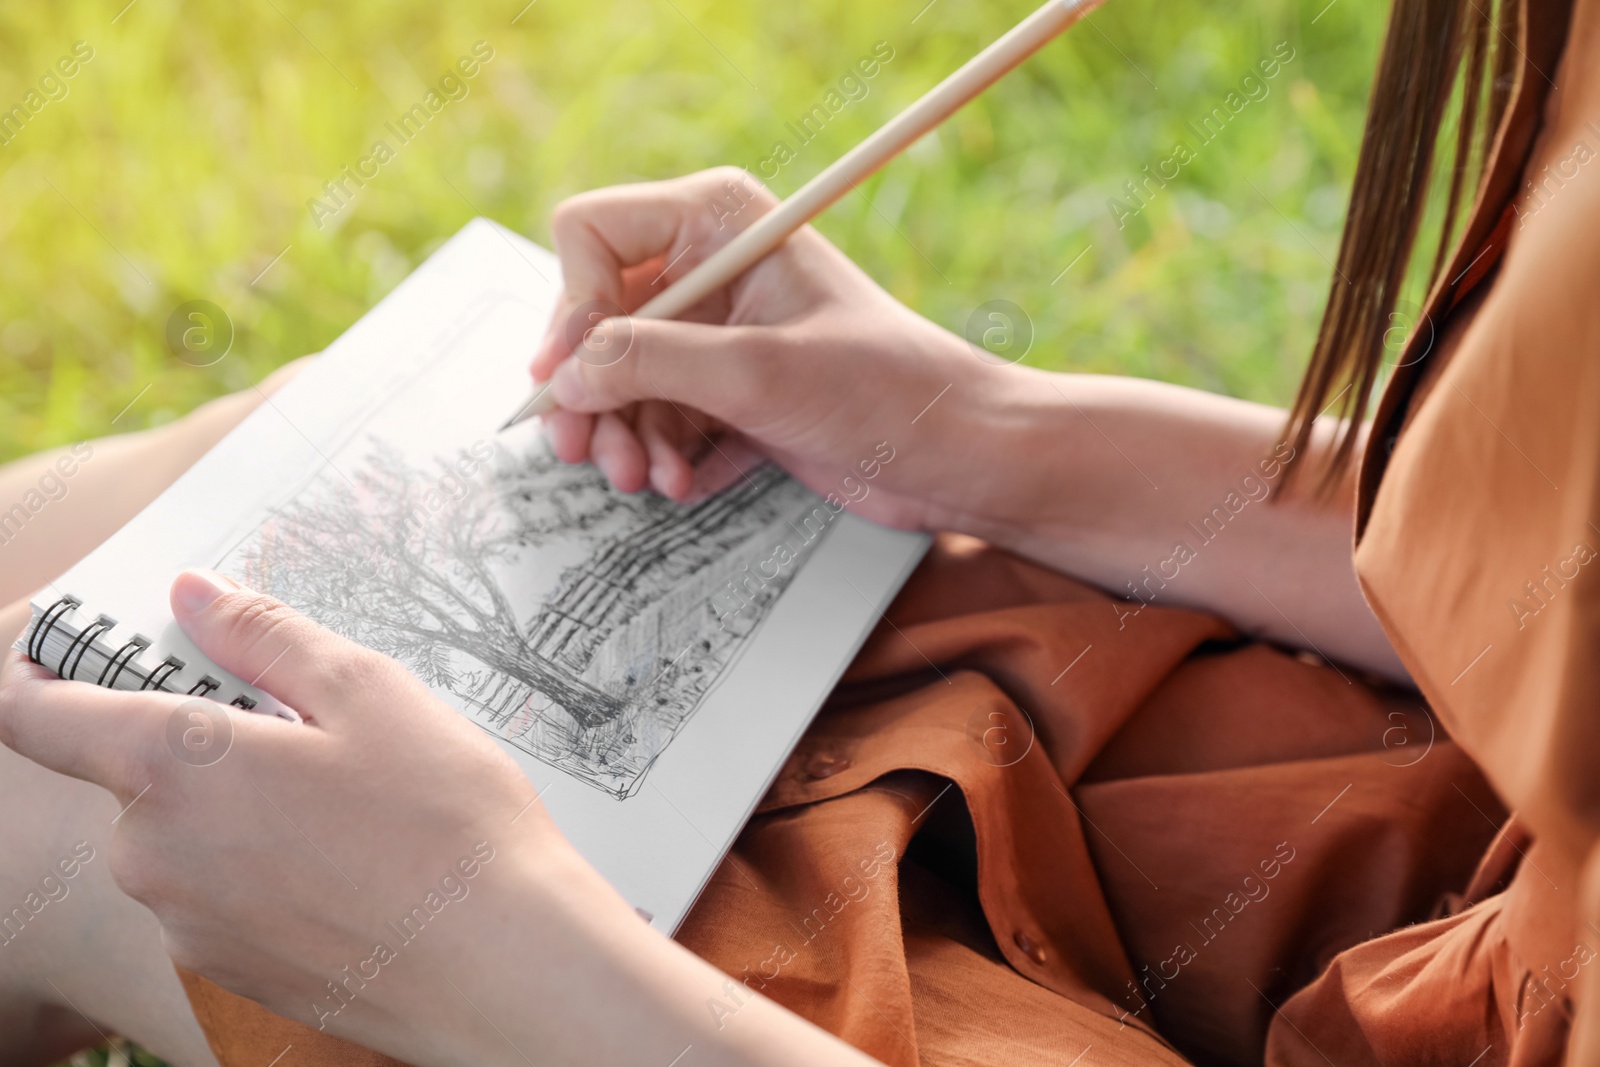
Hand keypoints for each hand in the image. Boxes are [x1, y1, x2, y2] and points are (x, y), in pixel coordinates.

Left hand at [0, 570, 635, 1063]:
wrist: (500, 965)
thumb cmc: (444, 825)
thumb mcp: (367, 691)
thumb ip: (264, 634)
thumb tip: (194, 595)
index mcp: (173, 766)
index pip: (39, 714)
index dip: (43, 671)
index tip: (75, 648)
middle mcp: (153, 852)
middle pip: (135, 770)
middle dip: (202, 737)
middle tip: (303, 724)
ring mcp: (186, 920)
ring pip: (186, 832)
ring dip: (240, 802)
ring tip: (351, 800)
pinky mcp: (227, 967)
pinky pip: (219, 889)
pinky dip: (265, 862)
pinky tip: (352, 858)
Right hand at [531, 167, 1018, 530]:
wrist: (962, 454)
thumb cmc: (887, 390)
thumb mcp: (757, 374)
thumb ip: (650, 365)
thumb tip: (564, 377)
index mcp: (718, 223)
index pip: (592, 237)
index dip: (570, 310)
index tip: (566, 381)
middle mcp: (712, 270)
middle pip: (598, 318)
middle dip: (592, 391)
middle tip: (585, 453)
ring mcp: (722, 334)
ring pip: (625, 378)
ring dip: (625, 435)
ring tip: (645, 478)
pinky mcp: (735, 392)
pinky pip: (665, 418)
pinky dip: (665, 454)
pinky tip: (685, 484)